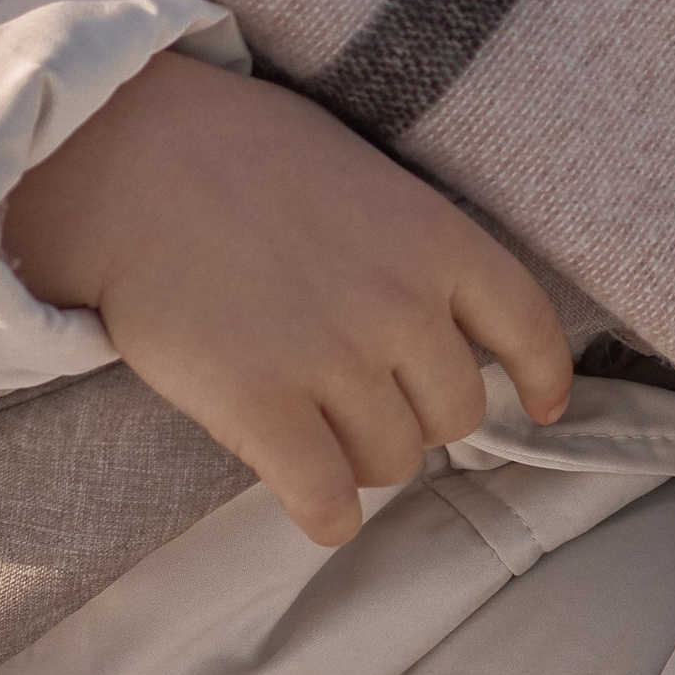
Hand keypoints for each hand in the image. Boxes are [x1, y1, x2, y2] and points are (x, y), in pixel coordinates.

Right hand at [0, 52, 571, 548]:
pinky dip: (328, 518)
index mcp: (438, 239)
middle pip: (456, 414)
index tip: (543, 407)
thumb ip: (415, 249)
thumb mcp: (366, 177)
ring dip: (363, 461)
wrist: (130, 158)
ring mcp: (333, 359)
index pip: (528, 327)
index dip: (543, 378)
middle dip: (418, 418)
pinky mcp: (260, 406)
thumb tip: (442, 321)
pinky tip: (317, 510)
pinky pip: (324, 498)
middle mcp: (402, 305)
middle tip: (368, 402)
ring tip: (320, 431)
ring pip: (392, 462)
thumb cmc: (242, 157)